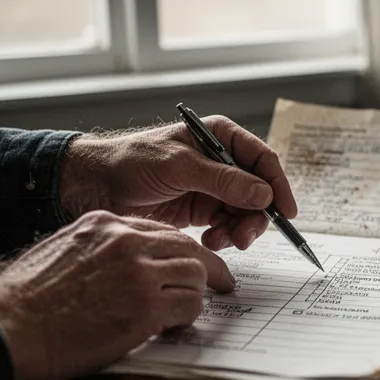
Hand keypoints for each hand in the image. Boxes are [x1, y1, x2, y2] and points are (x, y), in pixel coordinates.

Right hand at [0, 210, 234, 379]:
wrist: (8, 328)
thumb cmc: (24, 299)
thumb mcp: (60, 252)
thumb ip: (96, 249)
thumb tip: (120, 263)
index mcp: (104, 224)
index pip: (158, 229)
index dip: (178, 249)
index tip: (189, 262)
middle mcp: (126, 241)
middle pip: (186, 247)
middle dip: (206, 266)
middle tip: (220, 282)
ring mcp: (138, 273)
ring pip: (194, 274)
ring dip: (196, 294)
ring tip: (190, 309)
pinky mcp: (146, 308)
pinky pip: (189, 305)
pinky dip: (189, 316)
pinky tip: (175, 325)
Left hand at [59, 115, 296, 250]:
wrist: (93, 186)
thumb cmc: (130, 162)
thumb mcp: (179, 167)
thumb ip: (223, 181)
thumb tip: (263, 194)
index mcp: (220, 137)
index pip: (262, 160)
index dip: (278, 185)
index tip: (286, 212)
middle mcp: (221, 162)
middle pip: (259, 191)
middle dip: (256, 216)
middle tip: (244, 237)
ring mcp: (213, 188)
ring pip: (246, 213)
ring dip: (239, 230)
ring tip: (221, 241)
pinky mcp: (201, 210)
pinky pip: (227, 226)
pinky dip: (224, 237)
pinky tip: (208, 240)